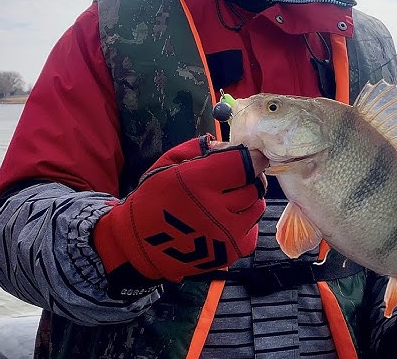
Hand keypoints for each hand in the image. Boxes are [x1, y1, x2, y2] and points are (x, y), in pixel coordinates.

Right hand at [93, 135, 266, 282]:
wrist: (139, 245)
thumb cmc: (153, 200)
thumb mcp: (166, 164)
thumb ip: (197, 148)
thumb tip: (227, 146)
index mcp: (197, 181)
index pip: (244, 164)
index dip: (250, 157)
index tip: (249, 157)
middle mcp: (215, 208)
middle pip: (253, 184)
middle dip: (246, 178)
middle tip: (233, 179)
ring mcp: (225, 233)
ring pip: (257, 206)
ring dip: (246, 200)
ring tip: (228, 200)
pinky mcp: (231, 252)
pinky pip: (252, 229)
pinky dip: (244, 222)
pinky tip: (227, 219)